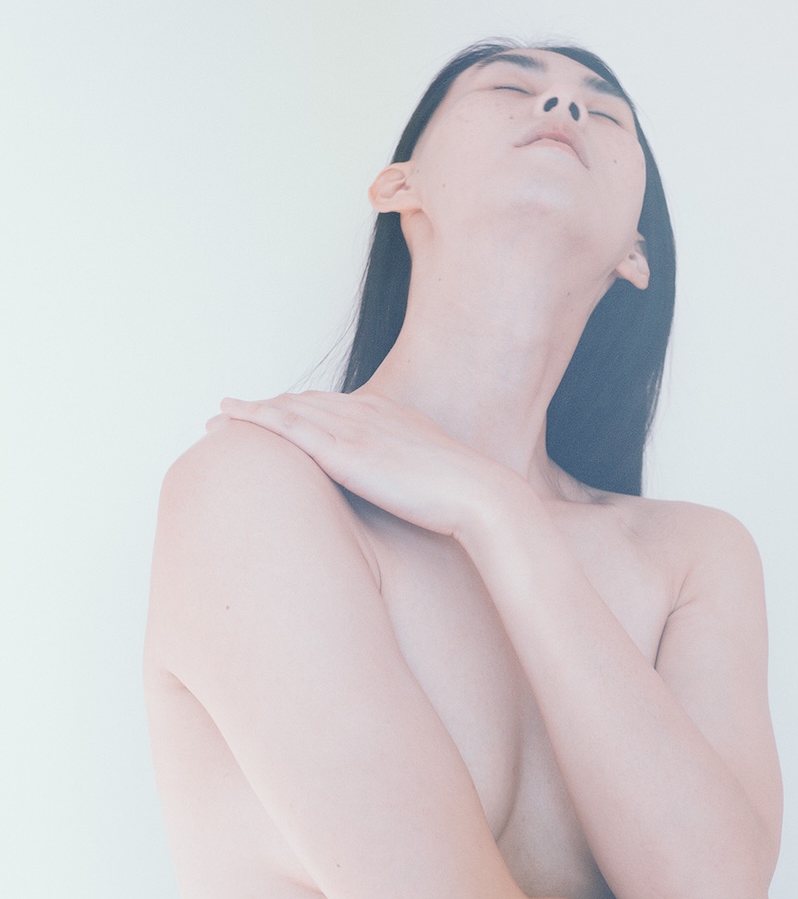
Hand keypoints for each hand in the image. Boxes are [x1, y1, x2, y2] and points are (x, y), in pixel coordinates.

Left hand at [211, 389, 512, 537]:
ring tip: (218, 419)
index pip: (330, 405)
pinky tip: (231, 418)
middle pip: (302, 402)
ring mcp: (353, 427)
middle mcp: (366, 411)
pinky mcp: (343, 449)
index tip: (274, 416)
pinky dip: (254, 417)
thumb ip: (406, 471)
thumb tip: (402, 492)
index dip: (297, 409)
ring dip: (249, 411)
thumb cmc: (461, 495)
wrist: (478, 493)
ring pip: (287, 409)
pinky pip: (287, 425)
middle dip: (266, 407)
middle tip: (231, 414)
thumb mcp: (430, 474)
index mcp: (387, 414)